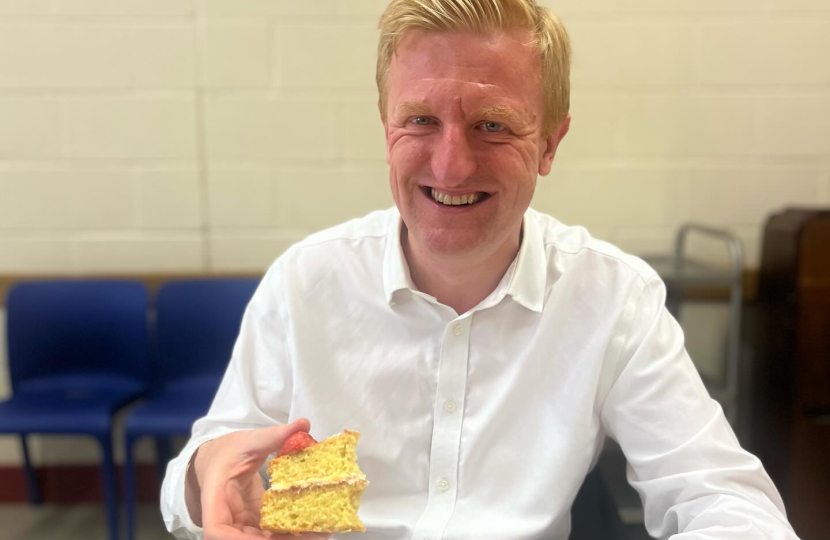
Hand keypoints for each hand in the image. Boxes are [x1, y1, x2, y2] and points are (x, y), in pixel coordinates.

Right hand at [192, 418, 332, 539]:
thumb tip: (302, 424)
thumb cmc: (227, 452)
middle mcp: (227, 518)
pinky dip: (292, 533)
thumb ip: (274, 435)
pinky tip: (315, 526)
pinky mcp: (256, 524)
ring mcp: (242, 524)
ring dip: (290, 539)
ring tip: (321, 530)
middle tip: (312, 533)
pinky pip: (272, 535)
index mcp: (216, 498)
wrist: (219, 459)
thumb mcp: (249, 441)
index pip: (216, 529)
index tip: (266, 538)